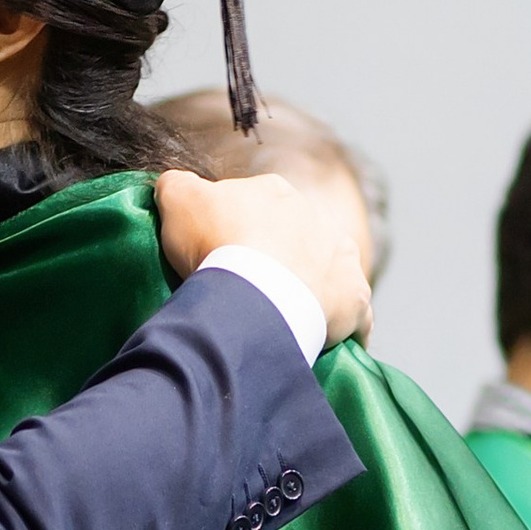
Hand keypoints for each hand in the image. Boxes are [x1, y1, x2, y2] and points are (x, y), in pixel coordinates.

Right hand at [156, 167, 372, 352]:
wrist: (254, 294)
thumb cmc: (215, 246)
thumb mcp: (178, 202)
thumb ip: (176, 186)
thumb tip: (174, 185)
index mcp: (274, 192)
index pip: (254, 208)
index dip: (233, 232)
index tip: (218, 259)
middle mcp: (316, 217)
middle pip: (292, 239)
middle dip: (275, 260)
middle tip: (246, 292)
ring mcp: (341, 257)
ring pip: (326, 271)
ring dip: (310, 289)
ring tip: (283, 318)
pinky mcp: (355, 298)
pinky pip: (356, 315)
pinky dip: (344, 328)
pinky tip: (326, 343)